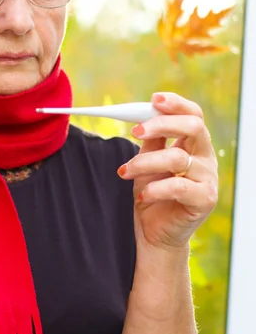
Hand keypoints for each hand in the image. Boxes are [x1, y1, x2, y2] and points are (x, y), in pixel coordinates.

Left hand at [118, 93, 217, 250]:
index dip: (176, 104)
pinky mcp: (204, 200)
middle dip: (162, 125)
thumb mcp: (147, 163)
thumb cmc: (152, 195)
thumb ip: (151, 141)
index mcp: (193, 145)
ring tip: (126, 171)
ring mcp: (207, 179)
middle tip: (136, 132)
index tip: (154, 99)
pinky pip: (178, 186)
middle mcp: (205, 159)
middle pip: (193, 127)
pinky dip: (155, 188)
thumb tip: (142, 118)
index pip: (193, 115)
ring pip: (176, 158)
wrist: (154, 234)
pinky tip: (142, 195)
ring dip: (145, 162)